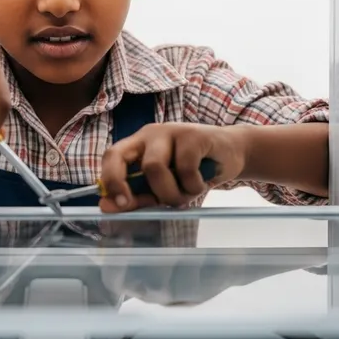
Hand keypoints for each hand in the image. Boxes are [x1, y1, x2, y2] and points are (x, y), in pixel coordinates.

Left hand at [98, 122, 248, 212]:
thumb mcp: (163, 187)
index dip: (108, 180)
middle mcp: (150, 134)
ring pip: (154, 168)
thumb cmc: (194, 171)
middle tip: (133, 203)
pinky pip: (185, 168)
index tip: (116, 205)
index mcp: (138, 144)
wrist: (232, 153)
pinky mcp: (194, 135)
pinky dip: (193, 185)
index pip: (111, 156)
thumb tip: (106, 206)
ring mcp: (171, 131)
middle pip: (120, 155)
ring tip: (186, 195)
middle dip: (121, 183)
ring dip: (169, 192)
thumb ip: (137, 196)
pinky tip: (201, 183)